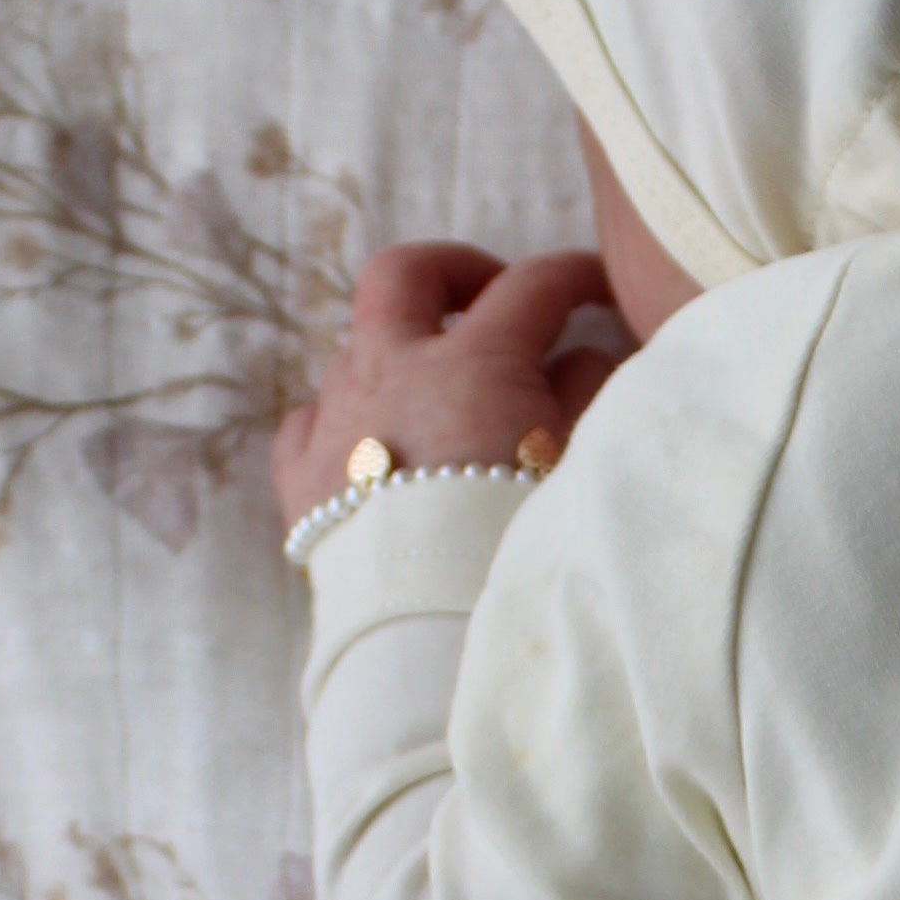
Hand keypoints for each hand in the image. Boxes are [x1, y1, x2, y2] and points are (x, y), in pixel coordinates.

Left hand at [271, 240, 621, 536]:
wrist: (434, 629)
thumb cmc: (518, 542)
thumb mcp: (578, 459)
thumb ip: (586, 392)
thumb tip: (583, 355)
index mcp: (472, 361)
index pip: (533, 287)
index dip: (573, 277)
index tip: (599, 289)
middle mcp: (391, 370)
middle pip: (405, 274)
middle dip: (452, 270)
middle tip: (491, 295)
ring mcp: (337, 418)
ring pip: (357, 349)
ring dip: (402, 356)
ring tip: (440, 396)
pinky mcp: (300, 477)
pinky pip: (309, 419)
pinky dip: (342, 417)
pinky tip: (369, 441)